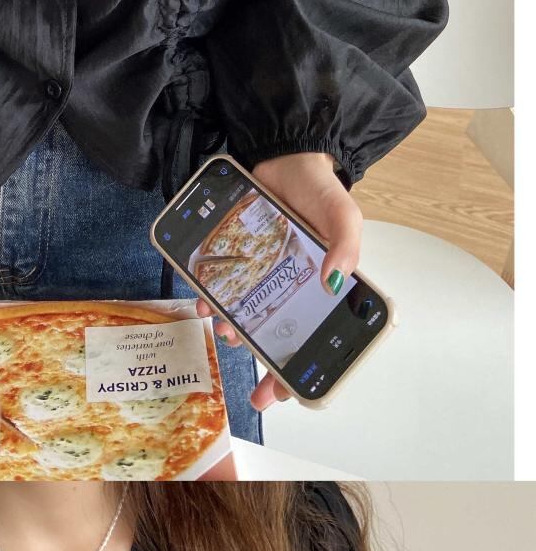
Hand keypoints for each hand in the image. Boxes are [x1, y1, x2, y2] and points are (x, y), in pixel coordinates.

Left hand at [199, 152, 362, 415]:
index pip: (316, 338)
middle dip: (267, 366)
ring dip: (236, 331)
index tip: (288, 393)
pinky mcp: (236, 258)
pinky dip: (211, 298)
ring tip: (227, 331)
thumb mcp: (343, 216)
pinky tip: (205, 301)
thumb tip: (333, 283)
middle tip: (255, 395)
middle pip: (279, 338)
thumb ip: (345, 247)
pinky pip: (221, 286)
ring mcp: (261, 274)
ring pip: (246, 316)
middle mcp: (291, 287)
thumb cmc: (319, 190)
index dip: (303, 370)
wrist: (283, 155)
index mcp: (322, 287)